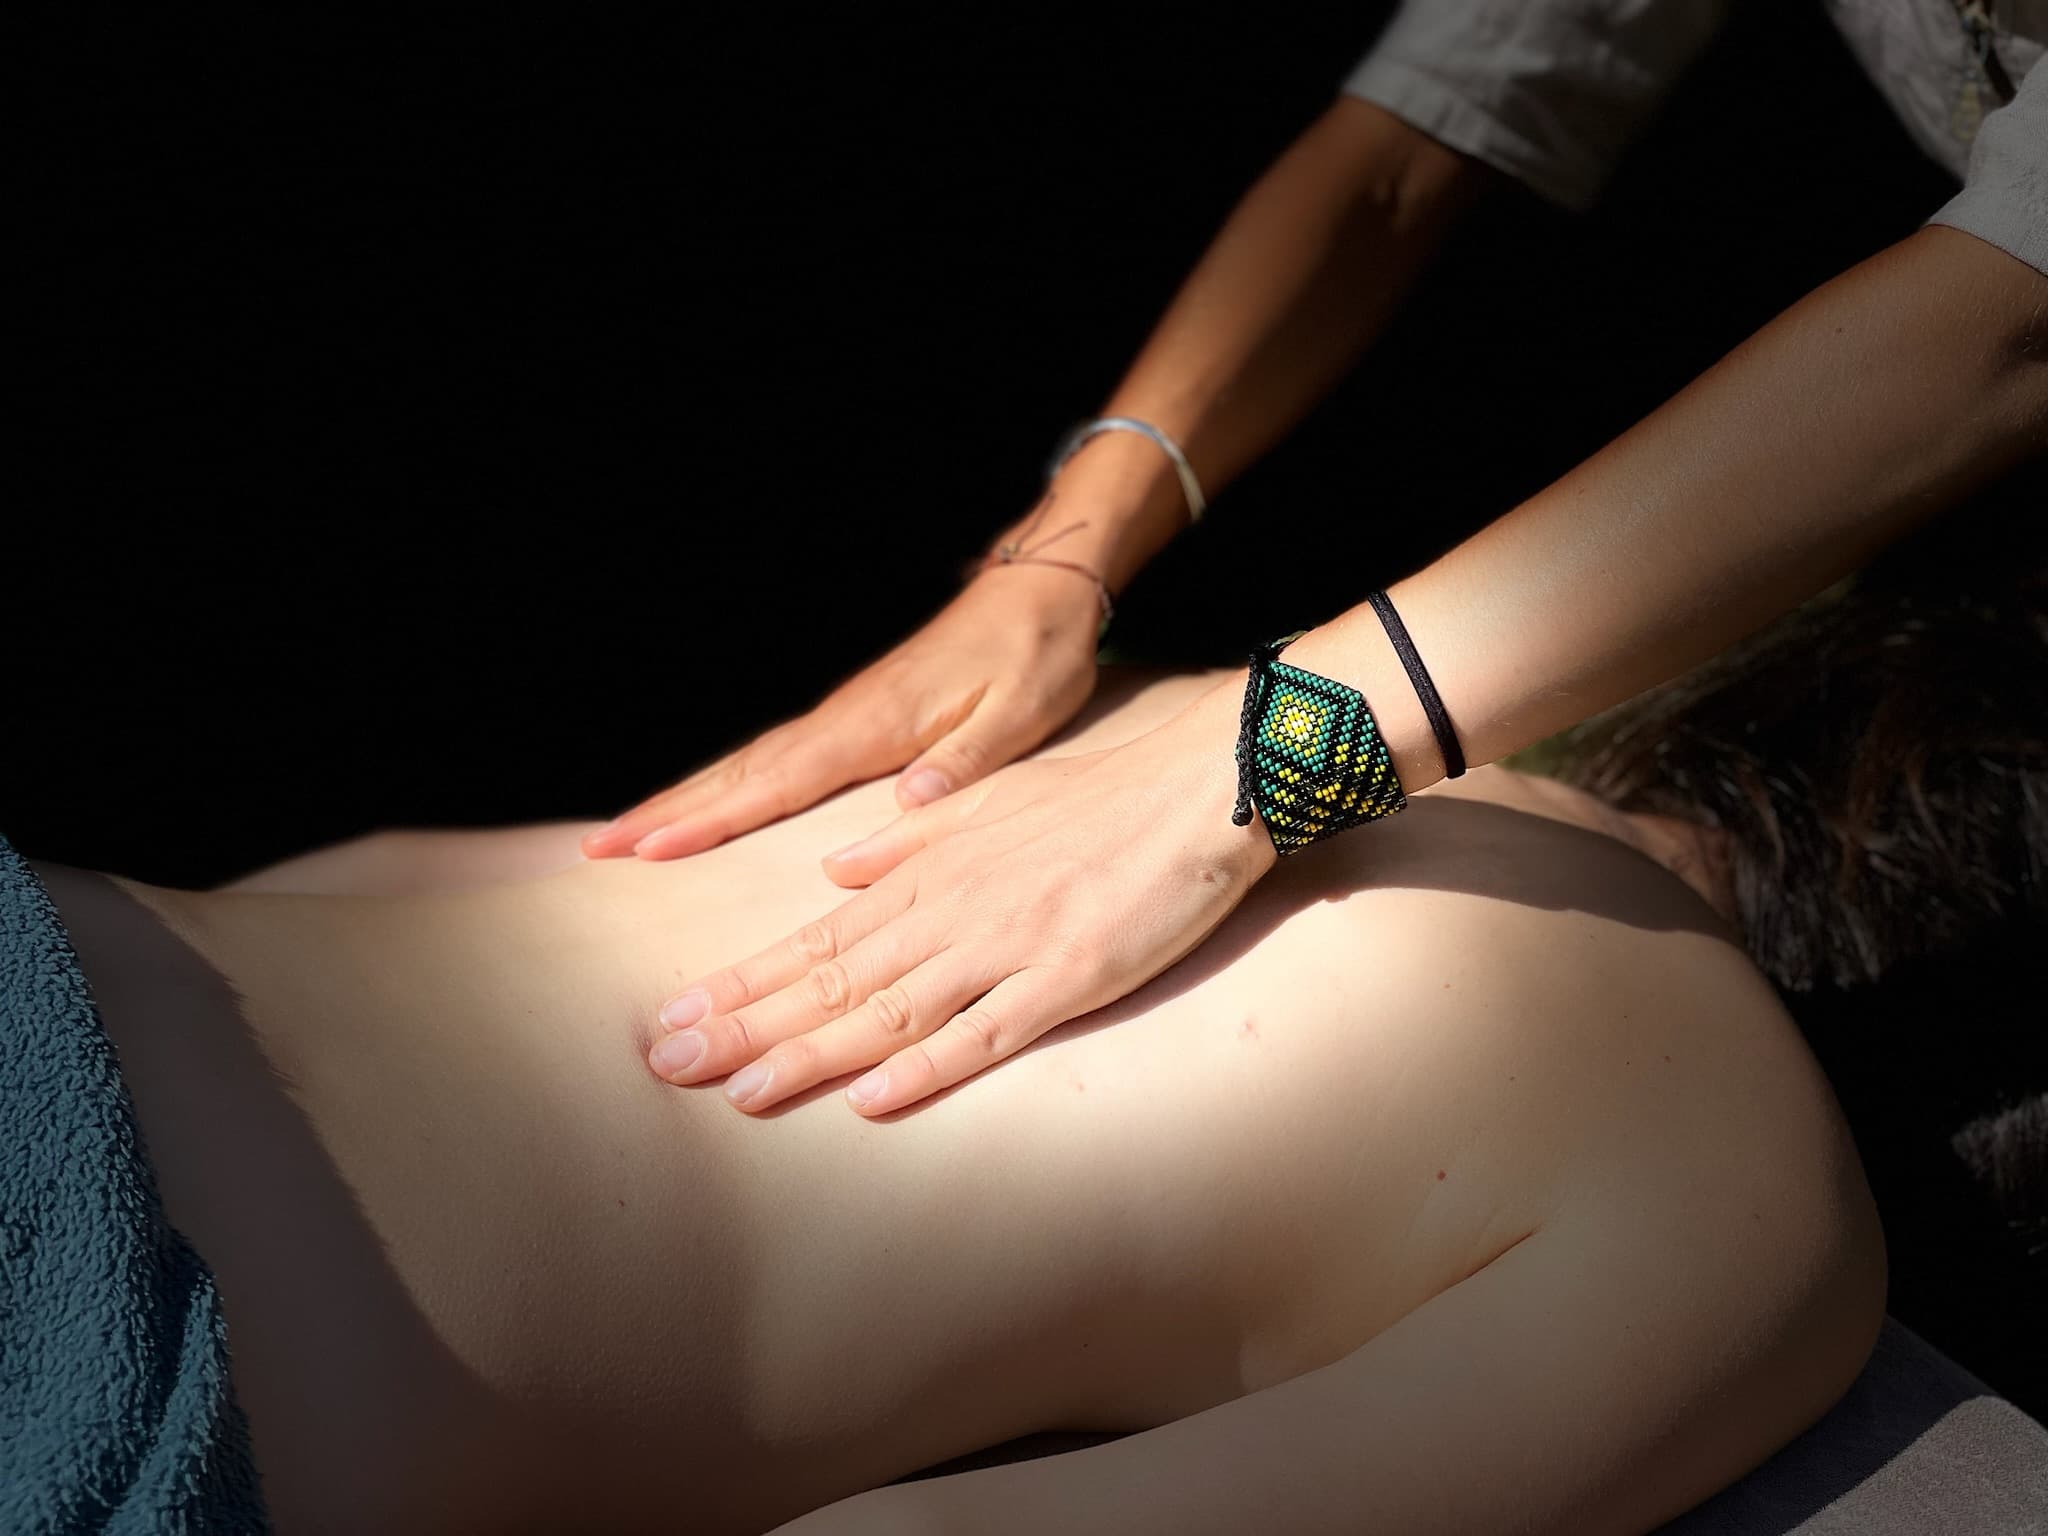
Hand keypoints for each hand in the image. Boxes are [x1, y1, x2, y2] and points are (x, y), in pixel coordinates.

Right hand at [581, 563, 1102, 860]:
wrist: (1043, 589)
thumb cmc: (1037, 653)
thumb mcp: (1024, 712)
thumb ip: (965, 762)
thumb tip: (907, 805)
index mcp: (881, 723)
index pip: (782, 779)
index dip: (715, 817)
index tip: (653, 844)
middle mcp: (849, 717)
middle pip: (743, 771)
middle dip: (671, 810)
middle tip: (600, 847)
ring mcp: (847, 714)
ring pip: (752, 763)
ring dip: (688, 797)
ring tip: (627, 833)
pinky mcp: (859, 716)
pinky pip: (779, 757)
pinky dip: (733, 783)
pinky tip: (711, 804)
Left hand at [645, 677, 1276, 1113]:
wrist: (1200, 784)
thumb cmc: (1099, 794)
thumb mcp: (990, 800)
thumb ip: (910, 840)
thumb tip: (837, 867)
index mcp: (930, 873)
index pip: (816, 937)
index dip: (743, 982)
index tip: (673, 1016)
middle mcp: (953, 910)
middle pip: (833, 978)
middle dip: (745, 1024)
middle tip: (664, 1065)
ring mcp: (1009, 946)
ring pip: (890, 1009)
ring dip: (811, 1054)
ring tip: (737, 1091)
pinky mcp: (1069, 978)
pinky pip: (987, 1032)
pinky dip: (927, 1067)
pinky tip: (873, 1101)